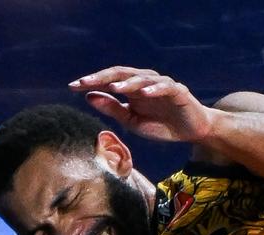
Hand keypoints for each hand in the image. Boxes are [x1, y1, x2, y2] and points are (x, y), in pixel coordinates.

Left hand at [69, 66, 213, 143]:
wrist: (191, 131)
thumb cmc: (161, 125)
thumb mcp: (132, 121)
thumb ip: (113, 109)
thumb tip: (88, 97)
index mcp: (131, 89)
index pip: (108, 80)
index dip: (91, 82)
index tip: (72, 87)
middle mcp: (144, 82)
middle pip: (121, 73)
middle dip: (102, 77)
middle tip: (84, 82)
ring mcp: (161, 85)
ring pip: (142, 78)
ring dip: (128, 82)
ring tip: (114, 87)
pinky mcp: (178, 91)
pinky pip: (165, 87)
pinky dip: (154, 89)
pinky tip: (144, 92)